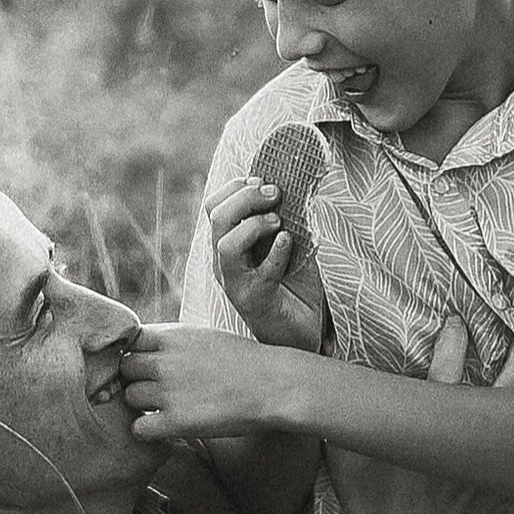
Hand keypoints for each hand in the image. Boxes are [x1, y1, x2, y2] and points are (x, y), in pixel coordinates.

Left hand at [123, 321, 299, 442]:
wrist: (276, 385)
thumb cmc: (247, 362)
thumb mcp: (206, 336)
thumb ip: (175, 342)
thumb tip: (148, 349)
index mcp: (173, 336)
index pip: (130, 341)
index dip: (137, 355)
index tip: (149, 366)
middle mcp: (166, 361)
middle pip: (125, 369)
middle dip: (138, 379)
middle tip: (158, 389)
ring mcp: (168, 391)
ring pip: (130, 397)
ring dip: (144, 405)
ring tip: (170, 407)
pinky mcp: (176, 420)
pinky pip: (139, 428)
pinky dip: (149, 430)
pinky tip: (167, 427)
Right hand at [207, 174, 325, 353]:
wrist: (300, 332)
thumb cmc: (294, 285)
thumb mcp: (288, 244)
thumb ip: (284, 218)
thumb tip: (296, 183)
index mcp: (228, 243)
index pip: (213, 206)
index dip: (236, 187)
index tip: (264, 180)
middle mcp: (225, 263)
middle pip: (216, 218)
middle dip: (246, 198)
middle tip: (275, 194)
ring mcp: (237, 283)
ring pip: (225, 246)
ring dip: (253, 226)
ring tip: (278, 223)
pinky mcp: (256, 301)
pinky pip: (260, 275)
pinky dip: (276, 253)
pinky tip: (289, 242)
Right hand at [325, 319, 513, 513]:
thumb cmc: (375, 510)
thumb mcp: (345, 458)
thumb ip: (340, 414)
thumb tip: (326, 375)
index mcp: (429, 422)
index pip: (449, 360)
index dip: (455, 335)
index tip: (456, 320)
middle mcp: (472, 435)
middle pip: (506, 378)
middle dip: (513, 350)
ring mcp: (501, 461)